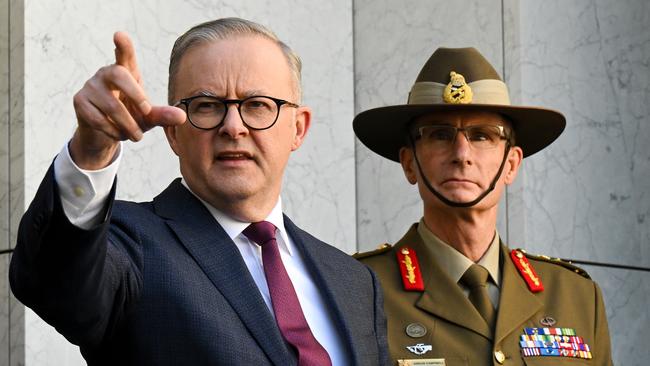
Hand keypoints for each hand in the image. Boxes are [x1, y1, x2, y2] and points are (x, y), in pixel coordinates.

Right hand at [70, 31, 185, 169]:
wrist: (105, 134)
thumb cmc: (129, 118)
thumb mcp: (148, 117)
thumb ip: (162, 115)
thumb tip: (182, 117)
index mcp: (126, 72)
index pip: (124, 55)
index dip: (124, 46)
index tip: (119, 35)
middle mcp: (106, 74)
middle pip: (118, 74)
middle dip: (135, 94)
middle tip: (147, 112)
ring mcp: (91, 86)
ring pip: (111, 104)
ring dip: (127, 124)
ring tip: (136, 136)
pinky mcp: (80, 101)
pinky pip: (98, 118)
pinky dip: (113, 131)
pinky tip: (119, 135)